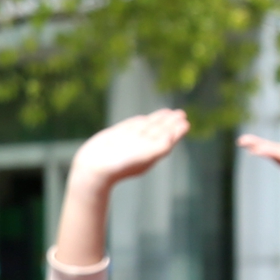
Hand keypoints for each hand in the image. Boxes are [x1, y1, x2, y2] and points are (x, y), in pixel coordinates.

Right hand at [66, 109, 190, 189]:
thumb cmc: (120, 165)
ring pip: (147, 127)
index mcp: (151, 153)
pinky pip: (132, 126)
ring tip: (167, 112)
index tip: (185, 123)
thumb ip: (160, 147)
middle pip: (160, 132)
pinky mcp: (117, 136)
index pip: (167, 139)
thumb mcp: (144, 156)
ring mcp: (129, 141)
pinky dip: (140, 121)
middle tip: (181, 114)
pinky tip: (144, 119)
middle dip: (170, 123)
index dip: (177, 131)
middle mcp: (142, 147)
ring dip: (158, 119)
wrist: (94, 168)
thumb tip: (171, 138)